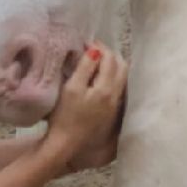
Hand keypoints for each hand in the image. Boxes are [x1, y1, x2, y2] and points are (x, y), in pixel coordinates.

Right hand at [42, 44, 126, 170]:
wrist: (66, 144)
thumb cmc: (64, 116)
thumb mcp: (71, 88)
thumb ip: (85, 68)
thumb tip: (95, 50)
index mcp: (106, 88)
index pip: (110, 59)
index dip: (99, 47)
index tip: (86, 42)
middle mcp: (115, 96)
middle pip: (122, 67)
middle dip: (109, 55)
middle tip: (93, 50)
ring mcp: (115, 105)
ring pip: (122, 78)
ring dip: (112, 66)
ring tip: (96, 62)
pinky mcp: (112, 113)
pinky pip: (118, 88)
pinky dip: (112, 77)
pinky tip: (99, 78)